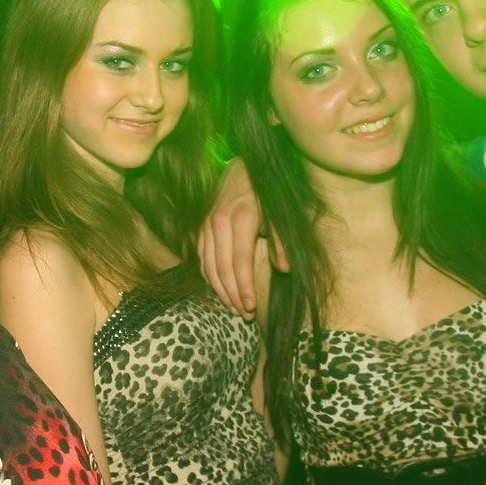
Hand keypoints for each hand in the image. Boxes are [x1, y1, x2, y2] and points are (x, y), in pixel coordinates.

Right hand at [197, 158, 282, 317]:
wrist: (243, 169)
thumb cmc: (267, 194)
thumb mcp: (280, 212)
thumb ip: (282, 240)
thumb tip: (285, 268)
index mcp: (240, 219)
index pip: (240, 262)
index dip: (245, 287)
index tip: (251, 307)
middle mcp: (218, 223)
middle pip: (222, 268)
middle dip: (233, 295)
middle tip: (244, 314)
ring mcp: (206, 226)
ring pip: (208, 266)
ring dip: (220, 290)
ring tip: (233, 308)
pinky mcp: (200, 229)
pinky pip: (201, 259)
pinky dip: (209, 278)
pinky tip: (219, 290)